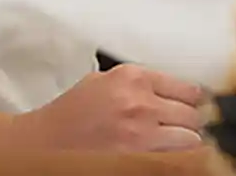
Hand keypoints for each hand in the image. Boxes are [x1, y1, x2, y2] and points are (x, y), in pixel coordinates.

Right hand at [18, 64, 206, 152]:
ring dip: (184, 141)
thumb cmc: (70, 113)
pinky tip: (167, 154)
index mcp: (134, 78)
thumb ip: (138, 81)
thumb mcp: (104, 81)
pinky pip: (174, 157)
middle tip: (183, 127)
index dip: (193, 101)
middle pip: (192, 114)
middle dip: (189, 122)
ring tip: (174, 142)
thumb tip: (171, 90)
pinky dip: (175, 157)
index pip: (188, 89)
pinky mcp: (135, 157)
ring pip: (189, 138)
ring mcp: (139, 132)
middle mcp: (141, 102)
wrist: (42, 143)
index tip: (194, 107)